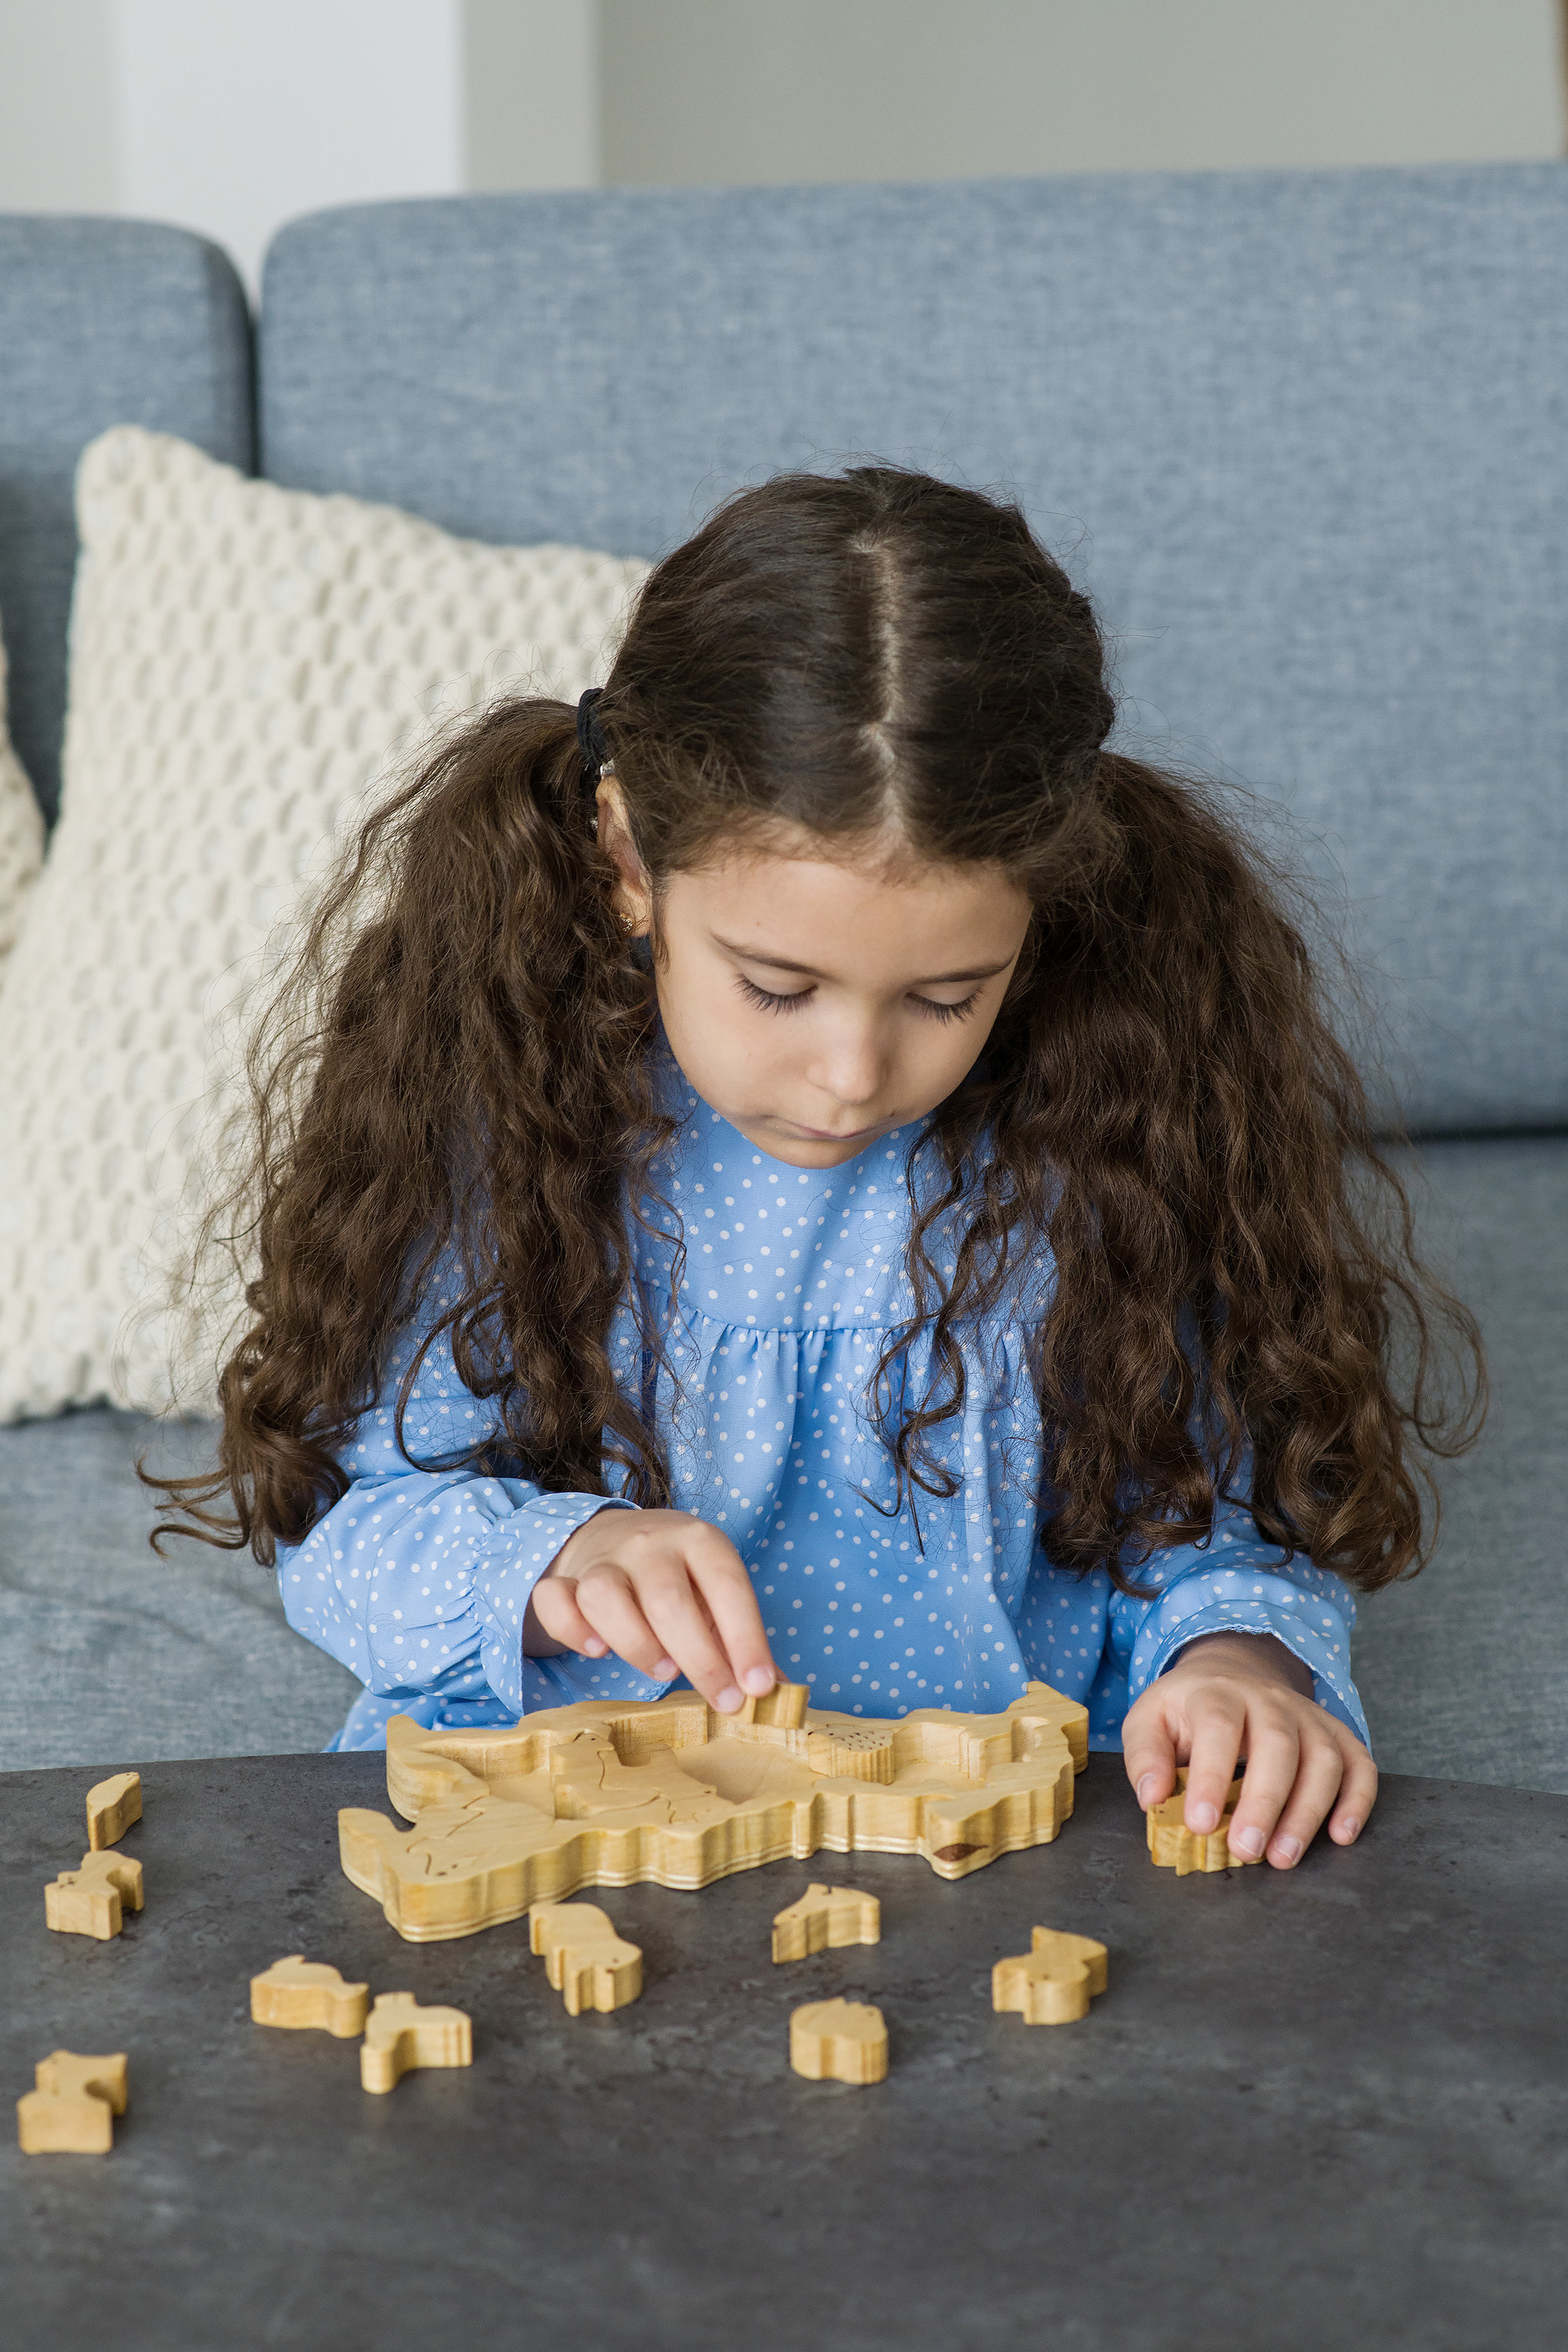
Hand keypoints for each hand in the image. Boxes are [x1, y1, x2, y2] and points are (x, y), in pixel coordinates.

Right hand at [524, 1507, 776, 1714]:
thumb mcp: (716, 1594)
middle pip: (667, 1599)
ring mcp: (603, 1559)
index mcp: (700, 1541)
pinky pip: (555, 1600)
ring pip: (605, 1595)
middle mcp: (651, 1543)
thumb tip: (778, 1695)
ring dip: (635, 1641)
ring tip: (663, 1671)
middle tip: (721, 1700)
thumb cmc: (678, 1577)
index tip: (757, 1688)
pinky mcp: (564, 1578)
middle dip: (699, 1657)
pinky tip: (597, 1651)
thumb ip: (744, 1640)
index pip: (728, 1587)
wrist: (612, 1537)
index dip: (746, 1639)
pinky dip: (572, 1629)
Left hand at [1121, 1632, 1376, 1867]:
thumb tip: (1152, 1797)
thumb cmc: (1186, 1710)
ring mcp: (1307, 1716)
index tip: (1200, 1824)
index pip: (1219, 1728)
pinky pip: (1359, 1763)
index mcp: (1218, 1693)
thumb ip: (1145, 1755)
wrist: (1231, 1671)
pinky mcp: (1335, 1734)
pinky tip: (1341, 1835)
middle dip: (1264, 1803)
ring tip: (1284, 1857)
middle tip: (1246, 1850)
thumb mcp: (1149, 1720)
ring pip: (1323, 1758)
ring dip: (1308, 1811)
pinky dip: (1358, 1799)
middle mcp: (1269, 1700)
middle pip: (1277, 1745)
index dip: (1211, 1776)